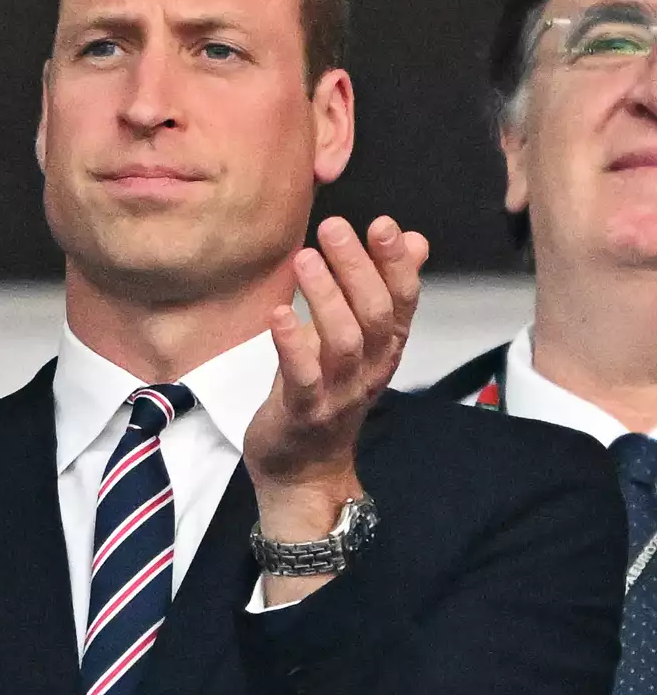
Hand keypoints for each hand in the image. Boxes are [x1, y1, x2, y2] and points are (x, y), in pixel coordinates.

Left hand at [244, 215, 428, 535]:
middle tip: (334, 228)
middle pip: (375, 313)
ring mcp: (340, 392)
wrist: (304, 470)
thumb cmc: (327, 395)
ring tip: (304, 258)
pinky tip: (278, 314)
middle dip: (358, 267)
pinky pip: (303, 376)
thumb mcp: (360, 341)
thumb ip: (384, 290)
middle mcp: (371, 369)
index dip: (395, 262)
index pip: (403, 299)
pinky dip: (293, 344)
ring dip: (326, 296)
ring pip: (344, 341)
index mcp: (387, 348)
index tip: (382, 224)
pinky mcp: (305, 411)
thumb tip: (415, 240)